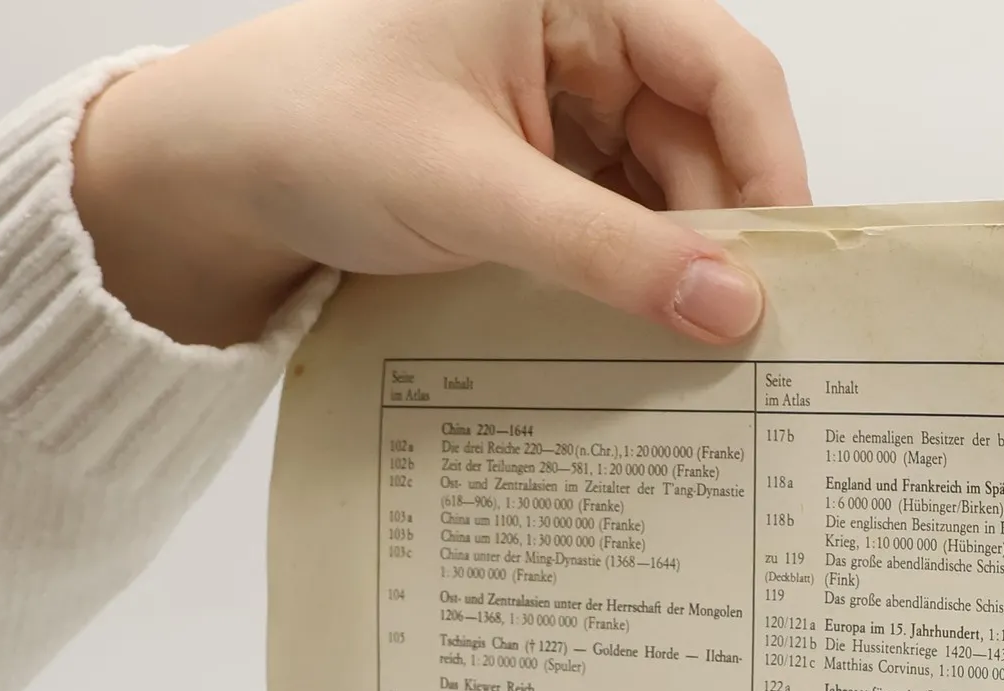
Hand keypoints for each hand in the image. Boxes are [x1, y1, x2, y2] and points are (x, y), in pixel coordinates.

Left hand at [71, 0, 807, 349]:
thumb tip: (731, 305)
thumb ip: (607, 249)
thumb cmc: (310, 131)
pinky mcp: (547, 165)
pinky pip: (626, 219)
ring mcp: (566, 102)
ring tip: (695, 345)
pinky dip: (640, 274)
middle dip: (725, 234)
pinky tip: (646, 328)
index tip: (788, 271)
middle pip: (706, 137)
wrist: (215, 178)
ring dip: (683, 265)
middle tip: (743, 335)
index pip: (722, 69)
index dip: (771, 168)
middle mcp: (581, 32)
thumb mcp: (470, 192)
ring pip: (672, 187)